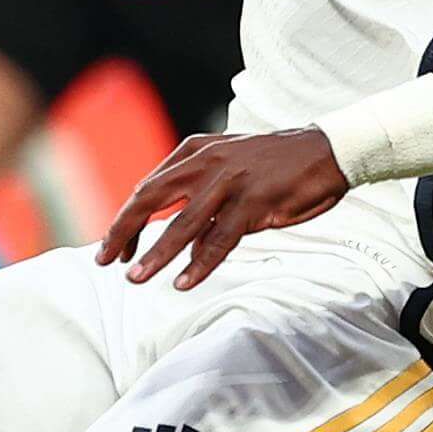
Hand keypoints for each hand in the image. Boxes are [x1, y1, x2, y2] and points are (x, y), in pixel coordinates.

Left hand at [97, 127, 346, 288]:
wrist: (327, 150)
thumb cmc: (276, 163)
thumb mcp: (228, 163)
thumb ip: (198, 191)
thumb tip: (176, 232)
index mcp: (195, 152)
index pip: (148, 188)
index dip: (127, 220)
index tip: (114, 248)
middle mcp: (206, 163)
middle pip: (151, 200)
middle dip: (124, 232)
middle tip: (105, 260)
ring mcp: (230, 182)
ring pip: (183, 224)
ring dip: (156, 254)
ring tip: (135, 278)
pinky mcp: (255, 202)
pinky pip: (221, 238)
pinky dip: (200, 263)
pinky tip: (183, 282)